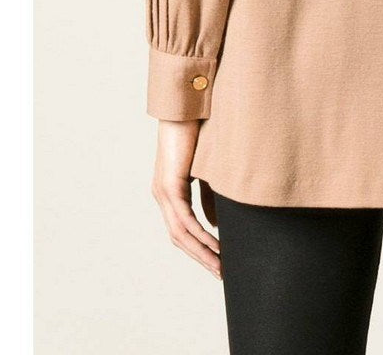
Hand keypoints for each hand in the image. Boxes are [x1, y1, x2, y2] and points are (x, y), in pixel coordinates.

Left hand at [152, 119, 220, 278]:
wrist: (189, 108)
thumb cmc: (200, 133)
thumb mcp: (209, 171)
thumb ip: (209, 197)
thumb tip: (213, 225)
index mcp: (170, 192)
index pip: (181, 230)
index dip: (198, 248)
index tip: (217, 262)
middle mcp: (162, 196)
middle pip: (179, 239)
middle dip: (201, 258)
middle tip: (220, 274)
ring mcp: (163, 192)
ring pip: (180, 234)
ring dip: (201, 252)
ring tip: (220, 266)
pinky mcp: (169, 185)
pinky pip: (184, 219)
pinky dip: (200, 234)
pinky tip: (215, 244)